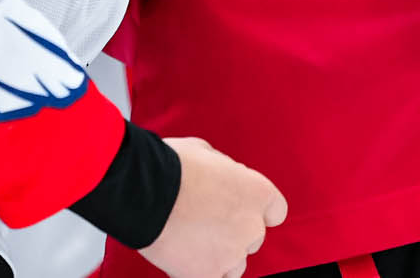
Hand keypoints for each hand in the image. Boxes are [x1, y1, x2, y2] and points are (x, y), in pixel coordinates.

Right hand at [141, 137, 286, 277]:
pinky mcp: (207, 275)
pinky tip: (184, 257)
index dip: (257, 211)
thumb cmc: (173, 165)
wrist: (144, 192)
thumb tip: (223, 181)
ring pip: (236, 264)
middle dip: (233, 231)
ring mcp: (231, 254)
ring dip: (221, 256)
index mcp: (258, 192)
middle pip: (253, 238)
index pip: (276, 211)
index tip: (239, 209)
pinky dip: (201, 271)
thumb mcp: (209, 154)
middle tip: (204, 221)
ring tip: (192, 241)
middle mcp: (251, 227)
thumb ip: (226, 173)